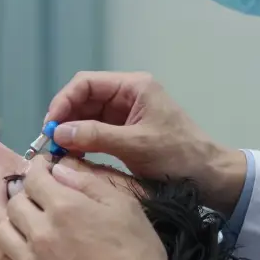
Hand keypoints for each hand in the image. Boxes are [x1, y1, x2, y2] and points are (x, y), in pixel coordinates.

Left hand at [0, 157, 174, 259]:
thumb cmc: (138, 253)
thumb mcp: (124, 206)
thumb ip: (87, 183)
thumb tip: (57, 171)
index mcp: (64, 208)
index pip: (34, 179)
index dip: (38, 169)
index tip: (44, 168)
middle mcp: (40, 233)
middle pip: (15, 204)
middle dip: (27, 195)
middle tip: (42, 199)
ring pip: (3, 233)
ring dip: (15, 224)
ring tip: (31, 227)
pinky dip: (12, 254)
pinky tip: (28, 254)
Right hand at [44, 71, 245, 212]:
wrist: (209, 176)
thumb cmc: (179, 156)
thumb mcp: (136, 145)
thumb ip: (96, 136)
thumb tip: (58, 133)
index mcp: (134, 87)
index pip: (86, 83)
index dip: (64, 101)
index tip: (50, 125)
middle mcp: (127, 95)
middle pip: (84, 98)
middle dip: (65, 118)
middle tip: (49, 142)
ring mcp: (126, 114)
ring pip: (87, 116)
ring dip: (71, 131)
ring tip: (58, 151)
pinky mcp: (125, 132)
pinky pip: (96, 132)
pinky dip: (82, 142)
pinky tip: (72, 155)